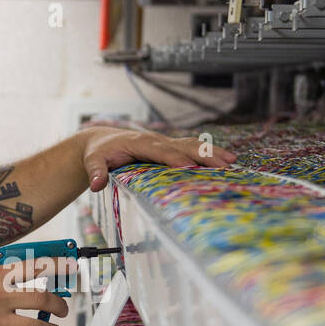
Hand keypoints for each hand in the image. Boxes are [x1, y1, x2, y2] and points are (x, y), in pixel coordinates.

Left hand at [80, 126, 238, 191]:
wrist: (101, 141)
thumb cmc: (98, 153)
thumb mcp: (93, 161)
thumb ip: (95, 172)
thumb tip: (96, 185)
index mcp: (139, 143)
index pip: (161, 151)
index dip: (175, 159)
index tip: (190, 168)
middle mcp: (156, 140)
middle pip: (183, 146)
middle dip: (203, 156)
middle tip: (223, 165)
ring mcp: (165, 143)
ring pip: (191, 145)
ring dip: (211, 153)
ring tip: (232, 162)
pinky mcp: (170, 148)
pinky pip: (191, 149)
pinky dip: (208, 154)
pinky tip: (225, 161)